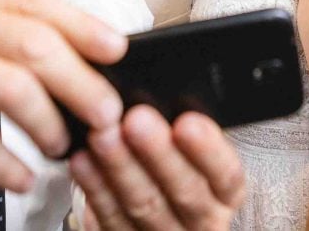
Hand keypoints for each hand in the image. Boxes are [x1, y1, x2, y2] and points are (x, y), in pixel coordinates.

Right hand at [0, 0, 127, 191]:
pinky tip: (24, 177)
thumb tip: (102, 60)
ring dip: (49, 124)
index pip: (42, 5)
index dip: (87, 29)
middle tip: (106, 116)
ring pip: (11, 87)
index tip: (120, 53)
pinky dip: (6, 163)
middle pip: (35, 45)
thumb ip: (27, 38)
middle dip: (81, 84)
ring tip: (62, 146)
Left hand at [69, 106, 243, 229]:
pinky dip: (95, 189)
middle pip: (184, 192)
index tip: (188, 122)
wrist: (157, 210)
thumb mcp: (193, 149)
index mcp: (224, 194)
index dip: (208, 150)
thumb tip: (162, 91)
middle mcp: (201, 220)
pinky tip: (83, 162)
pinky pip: (110, 219)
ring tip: (102, 135)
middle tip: (136, 120)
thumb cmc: (176, 167)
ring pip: (144, 205)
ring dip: (120, 167)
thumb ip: (185, 127)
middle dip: (157, 154)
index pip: (226, 175)